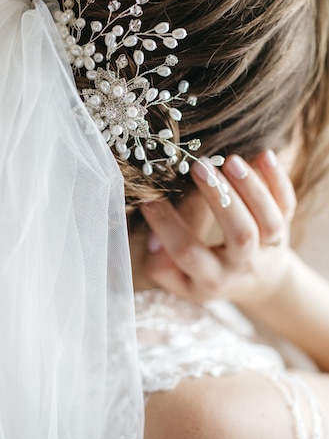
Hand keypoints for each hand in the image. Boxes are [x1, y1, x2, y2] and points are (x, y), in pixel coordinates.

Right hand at [141, 150, 296, 307]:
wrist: (260, 283)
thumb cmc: (208, 276)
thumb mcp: (180, 282)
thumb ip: (160, 266)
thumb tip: (151, 240)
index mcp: (212, 279)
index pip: (188, 253)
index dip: (166, 226)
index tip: (150, 198)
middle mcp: (243, 265)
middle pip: (239, 233)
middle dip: (219, 198)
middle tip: (198, 166)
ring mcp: (269, 247)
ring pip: (269, 219)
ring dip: (251, 188)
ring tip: (230, 160)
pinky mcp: (286, 227)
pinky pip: (287, 204)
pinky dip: (279, 180)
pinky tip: (264, 155)